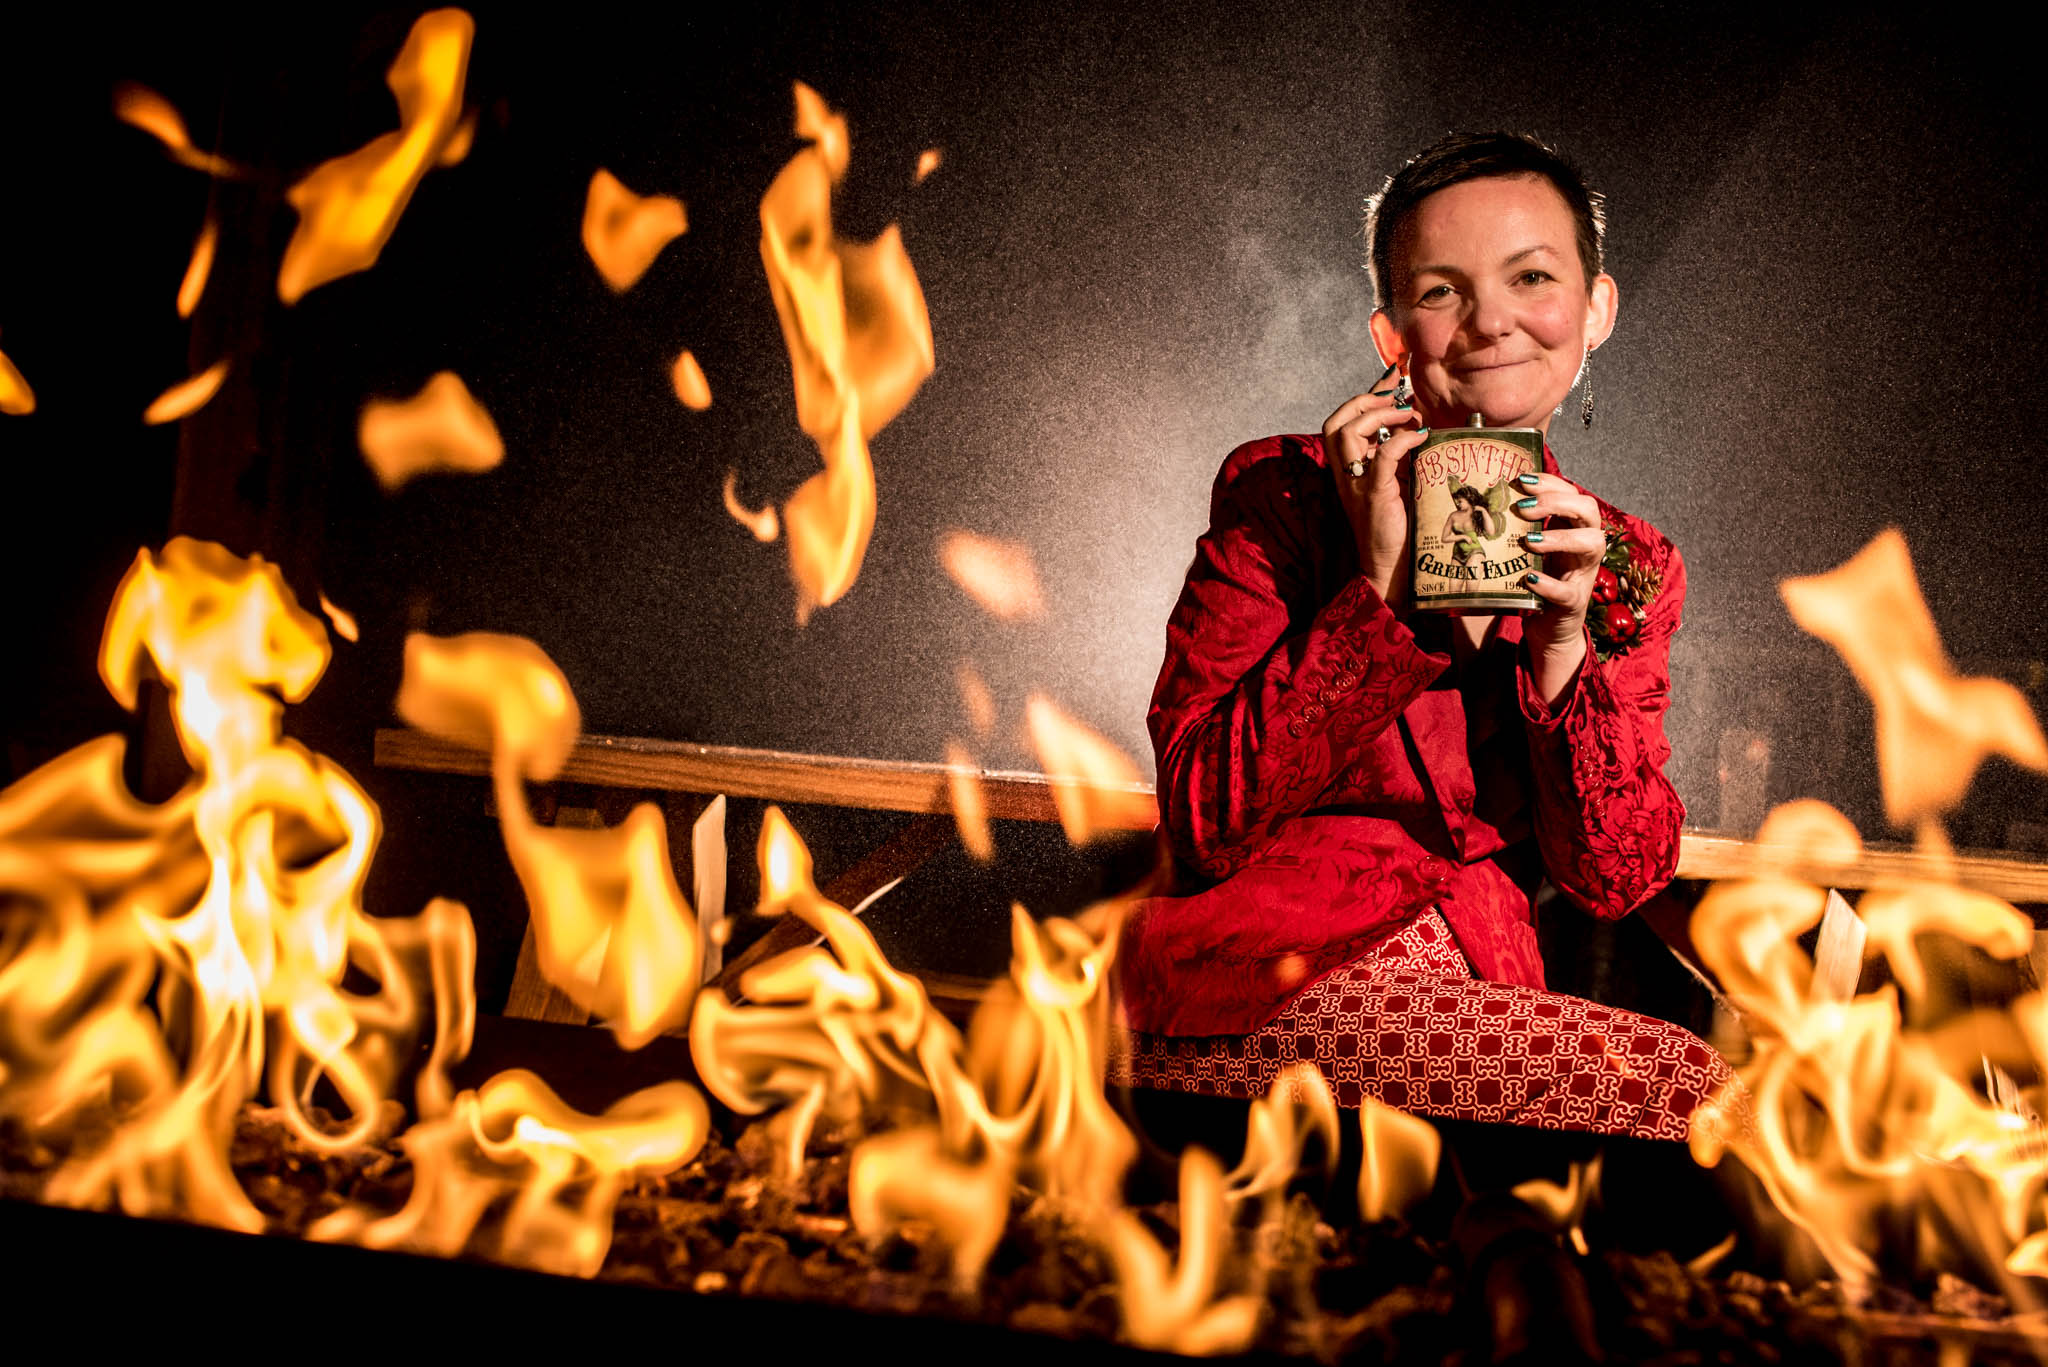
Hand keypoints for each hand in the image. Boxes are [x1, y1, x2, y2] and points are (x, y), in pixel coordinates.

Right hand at [1323, 367, 1427, 608]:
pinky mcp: (1374, 496)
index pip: (1345, 422)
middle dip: (1365, 401)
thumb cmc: (1398, 528)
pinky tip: (1421, 436)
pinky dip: (1401, 440)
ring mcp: (1356, 485)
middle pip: (1335, 422)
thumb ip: (1401, 457)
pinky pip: (1382, 457)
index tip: (1394, 377)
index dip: (1368, 395)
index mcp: (1350, 469)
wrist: (1391, 567)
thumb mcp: (1398, 483)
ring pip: (1347, 433)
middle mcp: (1346, 474)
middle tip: (1398, 397)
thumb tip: (1420, 426)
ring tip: (1408, 415)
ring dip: (1379, 415)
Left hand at [1511, 471, 1604, 700]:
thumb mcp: (1525, 551)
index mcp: (1571, 528)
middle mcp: (1584, 546)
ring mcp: (1582, 574)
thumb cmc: (1534, 581)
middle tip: (1523, 506)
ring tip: (1528, 540)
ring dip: (1560, 537)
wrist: (1547, 629)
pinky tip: (1528, 578)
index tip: (1520, 479)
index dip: (1550, 483)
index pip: (1571, 493)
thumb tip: (1476, 499)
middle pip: (1588, 509)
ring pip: (1591, 543)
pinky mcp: (1574, 603)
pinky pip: (1568, 592)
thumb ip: (1514, 528)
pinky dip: (1548, 584)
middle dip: (1557, 502)